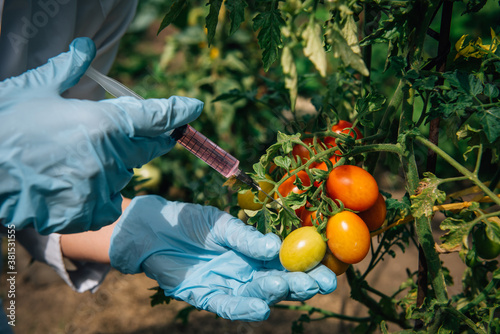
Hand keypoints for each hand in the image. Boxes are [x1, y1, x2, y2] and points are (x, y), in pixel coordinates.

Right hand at [0, 38, 202, 233]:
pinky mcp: (85, 213)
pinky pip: (109, 205)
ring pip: (125, 174)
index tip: (193, 108)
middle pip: (147, 147)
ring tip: (81, 158)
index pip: (155, 117)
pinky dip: (102, 195)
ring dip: (115, 165)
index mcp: (104, 123)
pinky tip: (81, 185)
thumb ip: (68, 68)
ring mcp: (99, 188)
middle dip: (148, 138)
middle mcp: (109, 158)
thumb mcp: (35, 88)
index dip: (177, 111)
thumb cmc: (6, 124)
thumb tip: (86, 47)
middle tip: (136, 132)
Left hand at [109, 195, 336, 321]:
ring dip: (275, 293)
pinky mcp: (208, 297)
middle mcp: (248, 271)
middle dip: (301, 283)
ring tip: (288, 286)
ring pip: (259, 296)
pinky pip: (229, 306)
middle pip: (281, 283)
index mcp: (256, 252)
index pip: (289, 263)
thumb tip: (276, 247)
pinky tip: (260, 308)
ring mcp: (230, 285)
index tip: (329, 269)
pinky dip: (243, 309)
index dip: (309, 267)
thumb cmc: (191, 222)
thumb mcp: (222, 225)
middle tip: (320, 283)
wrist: (154, 230)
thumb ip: (246, 238)